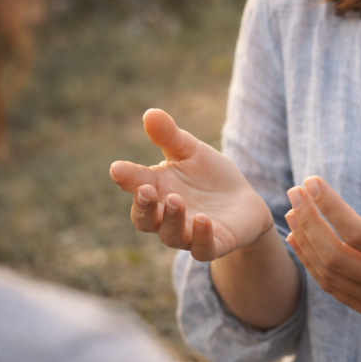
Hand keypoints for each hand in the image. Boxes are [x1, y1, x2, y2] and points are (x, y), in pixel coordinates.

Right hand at [109, 108, 272, 260]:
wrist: (243, 202)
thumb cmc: (208, 176)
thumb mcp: (190, 151)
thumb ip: (170, 136)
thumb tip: (150, 113)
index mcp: (157, 189)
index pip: (135, 184)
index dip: (126, 178)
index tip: (117, 168)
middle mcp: (166, 216)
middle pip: (144, 219)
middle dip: (143, 206)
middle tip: (145, 191)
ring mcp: (188, 233)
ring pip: (171, 235)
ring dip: (171, 219)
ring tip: (175, 200)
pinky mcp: (213, 244)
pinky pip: (202, 248)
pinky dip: (200, 236)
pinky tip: (202, 220)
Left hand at [285, 168, 360, 323]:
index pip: (358, 235)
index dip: (330, 208)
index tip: (312, 181)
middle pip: (335, 256)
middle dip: (309, 221)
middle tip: (294, 190)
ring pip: (328, 274)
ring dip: (304, 241)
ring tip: (291, 209)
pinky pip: (332, 287)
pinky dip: (311, 262)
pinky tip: (298, 237)